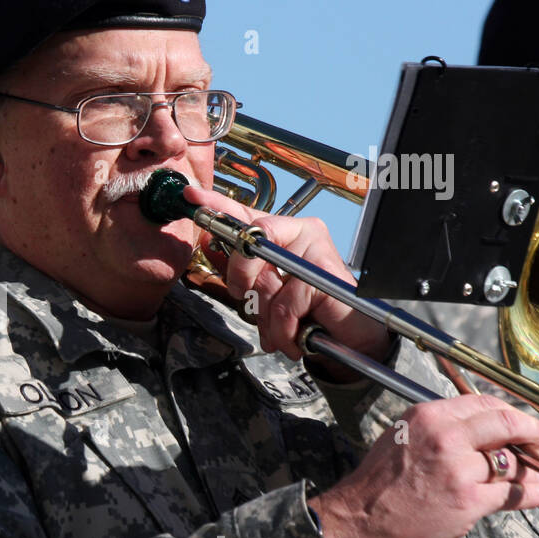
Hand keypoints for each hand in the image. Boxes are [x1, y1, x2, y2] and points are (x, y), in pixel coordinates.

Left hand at [182, 185, 389, 365]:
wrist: (347, 340)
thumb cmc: (306, 313)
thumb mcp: (265, 290)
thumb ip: (243, 270)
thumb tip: (211, 244)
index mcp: (284, 233)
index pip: (246, 214)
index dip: (217, 206)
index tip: (191, 198)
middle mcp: (302, 233)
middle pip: (250, 244)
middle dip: (241, 279)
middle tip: (248, 298)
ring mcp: (317, 250)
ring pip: (265, 281)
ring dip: (268, 317)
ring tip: (284, 327)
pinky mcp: (326, 274)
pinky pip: (285, 305)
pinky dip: (286, 329)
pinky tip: (298, 334)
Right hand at [312, 394, 538, 537]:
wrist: (358, 520)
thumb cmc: (377, 484)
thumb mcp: (401, 439)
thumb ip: (438, 430)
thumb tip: (478, 432)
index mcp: (427, 417)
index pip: (482, 404)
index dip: (510, 413)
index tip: (523, 423)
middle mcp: (444, 436)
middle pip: (505, 425)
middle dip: (532, 432)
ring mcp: (458, 469)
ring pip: (511, 462)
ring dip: (531, 470)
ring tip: (538, 476)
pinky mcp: (468, 500)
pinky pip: (511, 493)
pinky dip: (531, 495)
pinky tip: (537, 494)